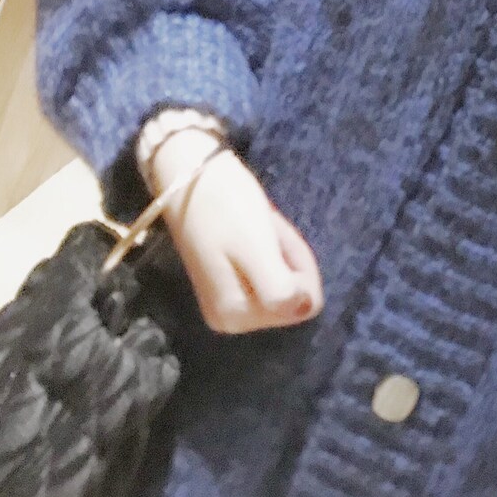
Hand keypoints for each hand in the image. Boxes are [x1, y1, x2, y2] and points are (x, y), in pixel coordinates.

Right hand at [149, 129, 324, 333]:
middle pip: (295, 295)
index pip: (304, 302)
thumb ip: (280, 289)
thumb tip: (306, 309)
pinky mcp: (230, 283)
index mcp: (236, 316)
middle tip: (265, 228)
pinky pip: (273, 271)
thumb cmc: (224, 205)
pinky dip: (273, 248)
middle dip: (289, 259)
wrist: (190, 175)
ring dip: (281, 251)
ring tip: (258, 227)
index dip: (299, 265)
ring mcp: (230, 303)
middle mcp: (232, 320)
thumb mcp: (255, 248)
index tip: (272, 236)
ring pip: (287, 282)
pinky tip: (256, 230)